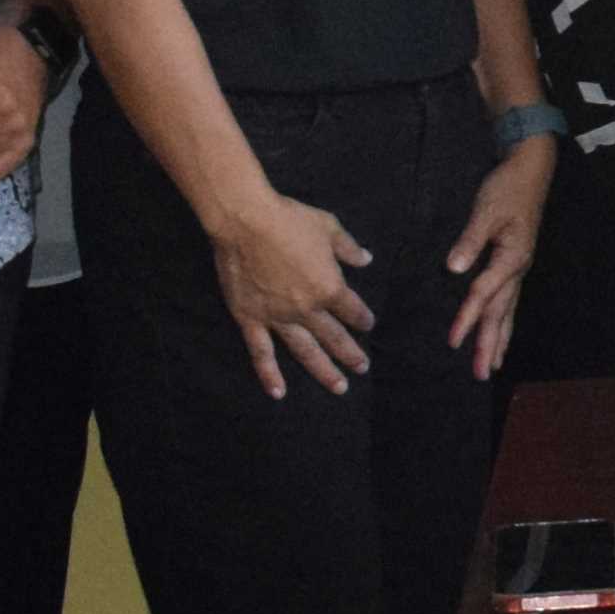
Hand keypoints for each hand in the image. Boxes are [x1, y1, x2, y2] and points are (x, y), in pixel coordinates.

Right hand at [210, 188, 380, 397]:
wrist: (246, 222)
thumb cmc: (290, 220)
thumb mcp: (328, 227)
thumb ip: (348, 247)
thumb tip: (366, 259)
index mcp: (329, 288)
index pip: (352, 310)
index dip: (363, 318)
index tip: (368, 325)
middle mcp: (307, 309)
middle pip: (334, 337)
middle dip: (351, 354)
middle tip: (363, 367)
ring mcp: (278, 318)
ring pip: (305, 351)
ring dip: (323, 371)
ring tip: (339, 387)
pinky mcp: (251, 320)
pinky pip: (261, 353)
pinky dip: (269, 375)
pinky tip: (279, 393)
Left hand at [446, 140, 554, 378]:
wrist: (531, 171)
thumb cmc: (507, 188)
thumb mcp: (486, 210)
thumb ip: (470, 241)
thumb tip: (453, 269)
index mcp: (511, 258)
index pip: (484, 294)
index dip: (467, 318)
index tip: (453, 341)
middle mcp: (518, 269)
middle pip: (501, 313)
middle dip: (490, 344)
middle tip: (481, 374)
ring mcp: (519, 268)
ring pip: (508, 312)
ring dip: (499, 339)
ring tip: (493, 365)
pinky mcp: (516, 264)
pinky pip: (510, 302)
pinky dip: (504, 322)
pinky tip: (501, 333)